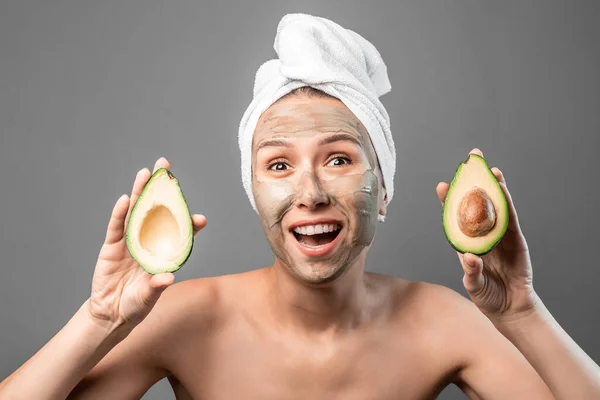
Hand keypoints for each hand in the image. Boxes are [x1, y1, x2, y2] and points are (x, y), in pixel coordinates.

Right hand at [86, 157, 205, 329]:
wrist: (111, 313)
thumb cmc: (136, 305)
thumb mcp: (147, 298)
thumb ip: (155, 288)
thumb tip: (167, 278)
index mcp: (164, 253)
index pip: (179, 234)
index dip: (188, 224)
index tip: (199, 219)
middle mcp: (149, 242)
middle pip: (157, 212)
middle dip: (163, 191)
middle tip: (168, 169)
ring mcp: (130, 242)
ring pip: (136, 212)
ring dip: (141, 193)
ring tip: (147, 173)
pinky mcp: (111, 246)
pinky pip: (116, 227)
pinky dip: (120, 213)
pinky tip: (126, 198)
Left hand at [436, 149, 539, 322]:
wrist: (510, 307)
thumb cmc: (487, 295)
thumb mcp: (475, 285)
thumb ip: (472, 272)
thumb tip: (472, 258)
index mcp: (466, 243)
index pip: (455, 218)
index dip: (450, 201)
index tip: (442, 185)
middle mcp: (481, 235)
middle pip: (475, 204)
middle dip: (472, 183)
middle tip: (469, 160)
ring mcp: (499, 235)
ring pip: (495, 206)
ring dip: (492, 186)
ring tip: (488, 168)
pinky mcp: (516, 239)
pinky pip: (510, 217)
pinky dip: (506, 202)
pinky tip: (502, 187)